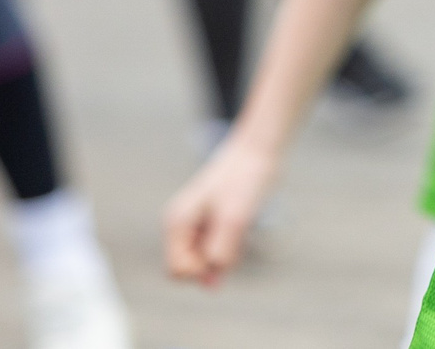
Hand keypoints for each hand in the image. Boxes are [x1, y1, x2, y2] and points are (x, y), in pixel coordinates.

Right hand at [164, 130, 277, 284]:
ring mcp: (194, 225)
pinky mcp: (210, 224)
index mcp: (177, 222)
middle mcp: (180, 225)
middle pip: (186, 269)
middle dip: (209, 266)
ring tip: (238, 229)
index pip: (176, 270)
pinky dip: (226, 249)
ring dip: (220, 257)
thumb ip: (221, 251)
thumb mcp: (235, 218)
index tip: (225, 251)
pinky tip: (240, 229)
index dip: (201, 271)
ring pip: (201, 261)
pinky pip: (212, 251)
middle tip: (234, 240)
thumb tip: (211, 285)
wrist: (258, 150)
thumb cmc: (245, 179)